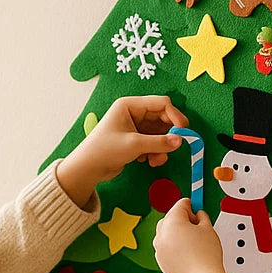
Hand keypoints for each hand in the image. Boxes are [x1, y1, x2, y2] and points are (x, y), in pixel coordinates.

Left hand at [56, 96, 186, 206]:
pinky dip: (155, 152)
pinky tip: (147, 162)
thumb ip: (159, 142)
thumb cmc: (105, 150)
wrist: (88, 168)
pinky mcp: (136, 140)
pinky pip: (154, 142)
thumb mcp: (134, 145)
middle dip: (168, 135)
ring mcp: (135, 126)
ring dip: (162, 147)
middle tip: (174, 147)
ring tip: (155, 160)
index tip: (183, 130)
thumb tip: (180, 141)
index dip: (174, 115)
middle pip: (163, 118)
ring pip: (160, 133)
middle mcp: (134, 113)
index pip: (161, 103)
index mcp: (130, 105)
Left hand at [153, 198, 225, 272]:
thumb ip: (201, 216)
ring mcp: (159, 248)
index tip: (195, 204)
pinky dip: (173, 245)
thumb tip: (197, 215)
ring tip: (193, 240)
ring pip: (166, 232)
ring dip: (177, 232)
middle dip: (182, 218)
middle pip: (170, 217)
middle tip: (197, 225)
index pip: (180, 205)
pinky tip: (187, 252)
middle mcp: (162, 234)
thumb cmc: (206, 256)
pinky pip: (166, 246)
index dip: (191, 205)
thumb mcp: (208, 228)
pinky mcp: (160, 260)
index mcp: (173, 222)